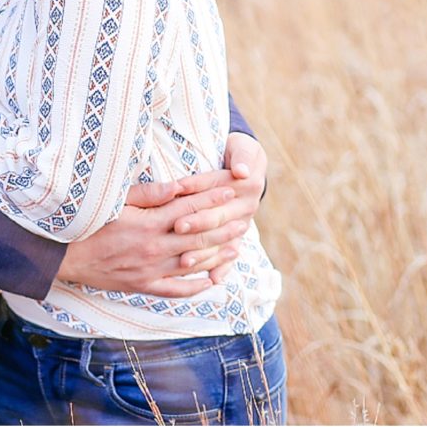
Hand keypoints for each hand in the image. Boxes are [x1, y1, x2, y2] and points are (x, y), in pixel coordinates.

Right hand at [58, 170, 246, 296]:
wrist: (65, 256)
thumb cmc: (89, 222)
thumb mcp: (116, 201)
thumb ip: (149, 194)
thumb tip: (179, 185)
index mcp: (149, 224)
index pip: (190, 209)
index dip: (213, 198)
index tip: (232, 189)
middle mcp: (155, 249)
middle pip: (199, 237)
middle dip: (224, 226)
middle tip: (244, 218)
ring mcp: (152, 271)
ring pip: (195, 264)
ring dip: (219, 254)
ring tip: (238, 245)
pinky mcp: (145, 286)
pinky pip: (178, 290)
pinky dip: (198, 285)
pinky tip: (214, 279)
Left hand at [165, 133, 267, 281]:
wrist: (249, 165)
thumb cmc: (238, 152)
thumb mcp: (242, 146)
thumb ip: (242, 155)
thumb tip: (242, 171)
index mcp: (246, 184)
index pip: (216, 186)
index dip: (197, 186)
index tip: (178, 188)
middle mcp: (245, 207)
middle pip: (217, 216)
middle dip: (197, 221)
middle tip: (177, 227)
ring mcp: (241, 224)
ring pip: (221, 240)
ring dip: (205, 251)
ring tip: (186, 260)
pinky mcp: (237, 236)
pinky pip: (231, 254)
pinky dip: (223, 267)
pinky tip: (213, 280)